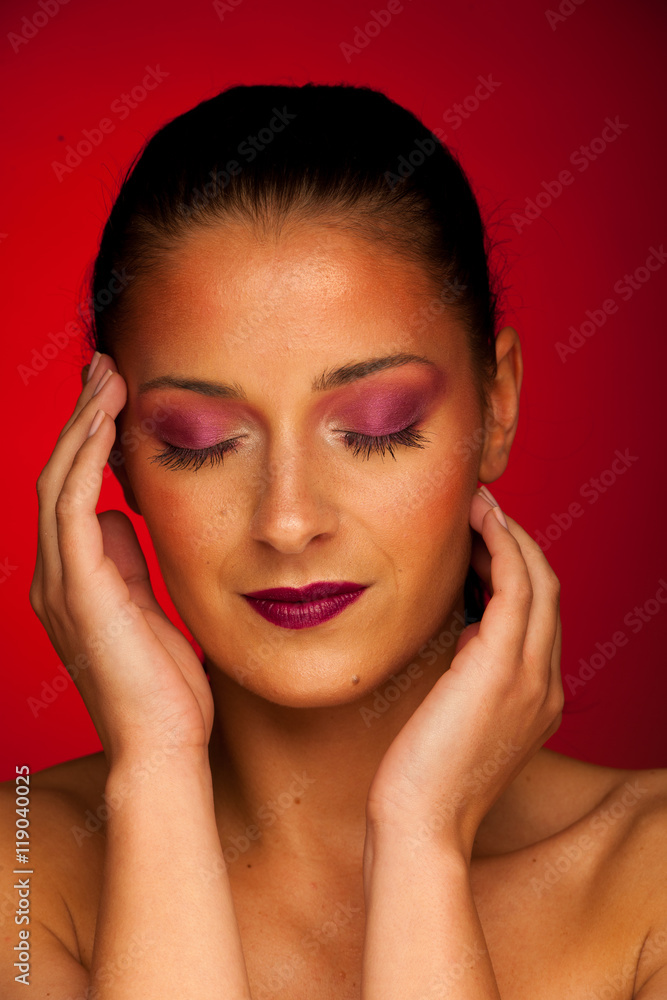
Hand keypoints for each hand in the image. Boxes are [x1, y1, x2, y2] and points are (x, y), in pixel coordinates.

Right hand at [29, 354, 214, 767]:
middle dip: (80, 418)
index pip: (71, 493)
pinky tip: (105, 424)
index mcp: (72, 580)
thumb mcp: (146, 608)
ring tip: (107, 378)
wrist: (163, 746)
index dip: (87, 441)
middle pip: (57, 476)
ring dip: (81, 425)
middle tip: (105, 369)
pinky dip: (86, 461)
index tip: (113, 398)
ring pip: (58, 482)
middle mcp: (54, 577)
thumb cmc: (163, 686)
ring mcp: (59, 584)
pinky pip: (72, 508)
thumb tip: (121, 516)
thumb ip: (126, 562)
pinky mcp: (78, 590)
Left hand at [365, 487, 563, 859]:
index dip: (516, 569)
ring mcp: (531, 675)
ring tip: (476, 506)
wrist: (419, 823)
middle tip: (480, 510)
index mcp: (537, 697)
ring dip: (510, 534)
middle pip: (547, 590)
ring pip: (537, 580)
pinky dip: (502, 546)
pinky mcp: (502, 667)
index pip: (537, 615)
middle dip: (517, 542)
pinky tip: (477, 525)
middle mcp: (545, 683)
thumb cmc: (422, 775)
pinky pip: (515, 586)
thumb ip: (472, 675)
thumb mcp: (459, 716)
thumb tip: (464, 634)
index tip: (482, 539)